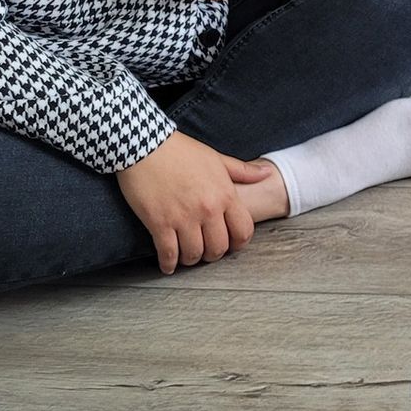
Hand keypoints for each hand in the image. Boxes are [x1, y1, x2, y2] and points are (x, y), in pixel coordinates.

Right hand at [117, 131, 273, 273]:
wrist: (143, 145)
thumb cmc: (180, 150)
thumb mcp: (216, 158)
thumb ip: (242, 171)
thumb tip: (267, 174)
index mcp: (225, 195)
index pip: (243, 231)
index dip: (239, 243)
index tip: (231, 245)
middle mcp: (207, 209)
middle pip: (219, 248)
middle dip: (214, 254)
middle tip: (207, 252)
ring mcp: (183, 218)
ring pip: (195, 254)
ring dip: (192, 259)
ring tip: (188, 257)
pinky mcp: (159, 222)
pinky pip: (168, 253)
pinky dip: (169, 264)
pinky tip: (168, 265)